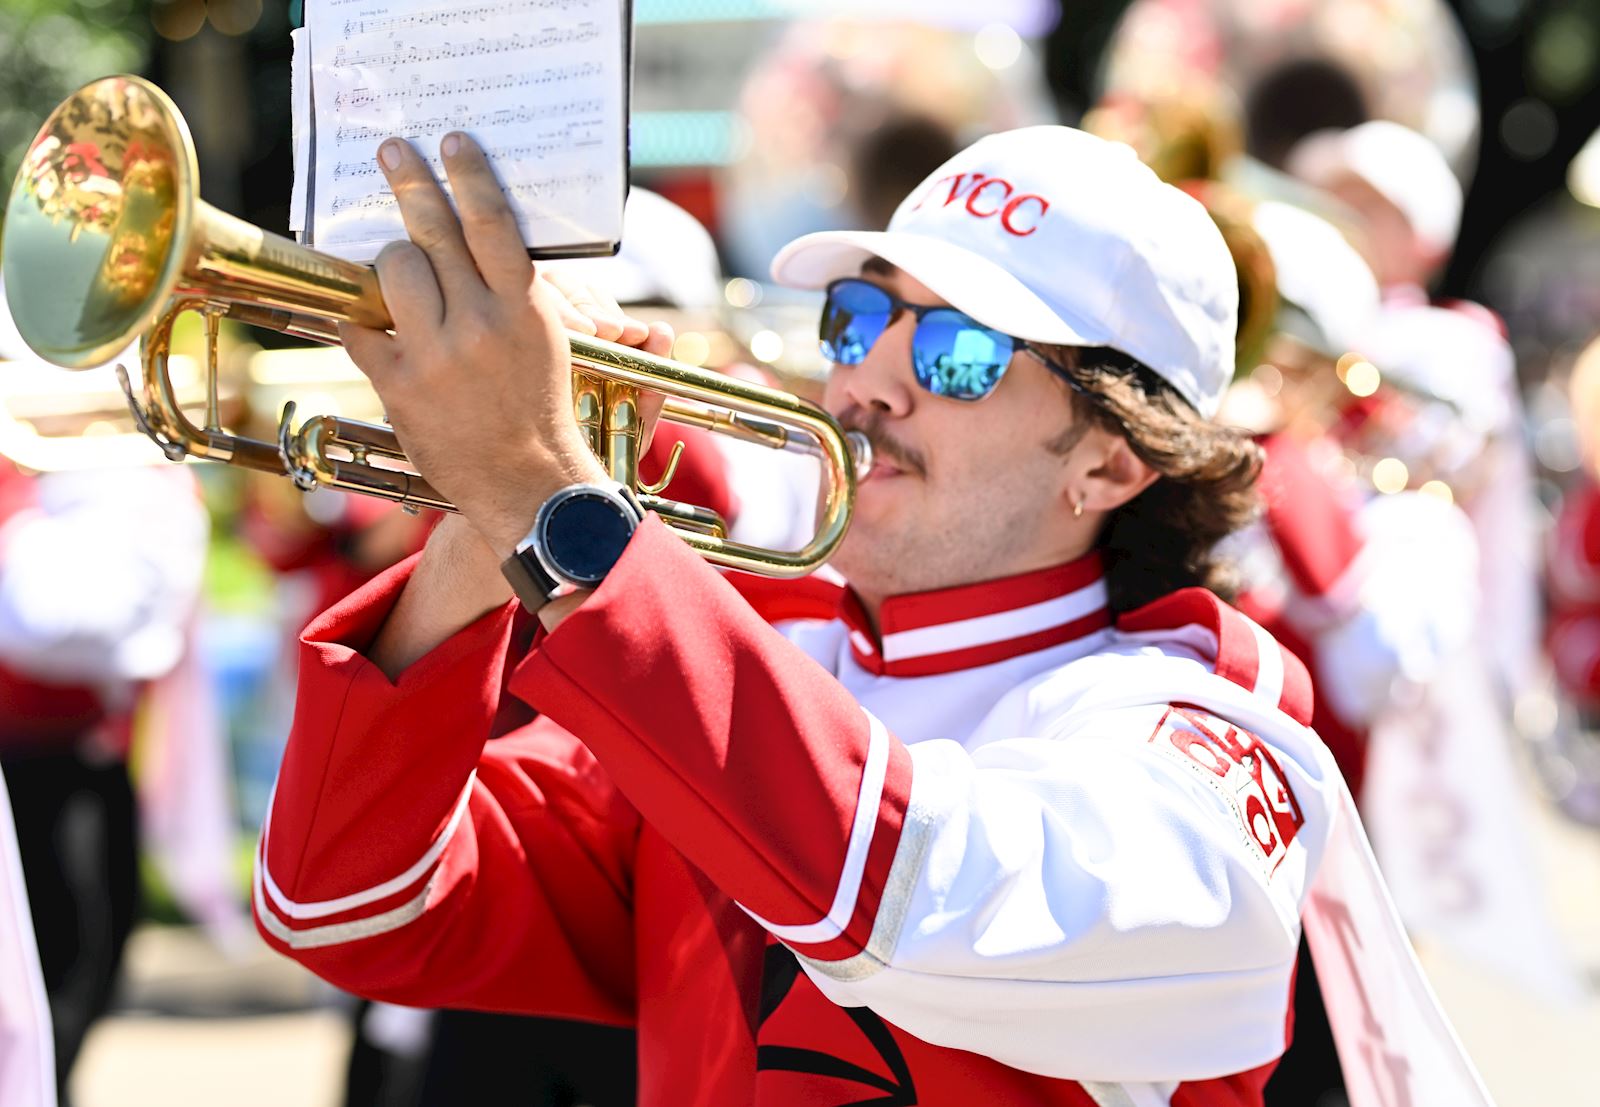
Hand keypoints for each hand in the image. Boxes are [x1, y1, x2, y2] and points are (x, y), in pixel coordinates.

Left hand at [338, 132, 670, 557]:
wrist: (527, 481)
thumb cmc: (539, 409)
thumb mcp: (546, 343)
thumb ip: (513, 295)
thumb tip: (475, 246)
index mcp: (525, 310)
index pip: (493, 224)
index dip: (470, 175)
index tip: (453, 141)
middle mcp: (481, 324)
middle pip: (433, 234)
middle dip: (409, 181)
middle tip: (392, 150)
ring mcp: (438, 354)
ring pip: (395, 271)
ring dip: (391, 262)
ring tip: (396, 268)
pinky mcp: (401, 385)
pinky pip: (361, 329)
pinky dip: (360, 320)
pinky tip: (365, 320)